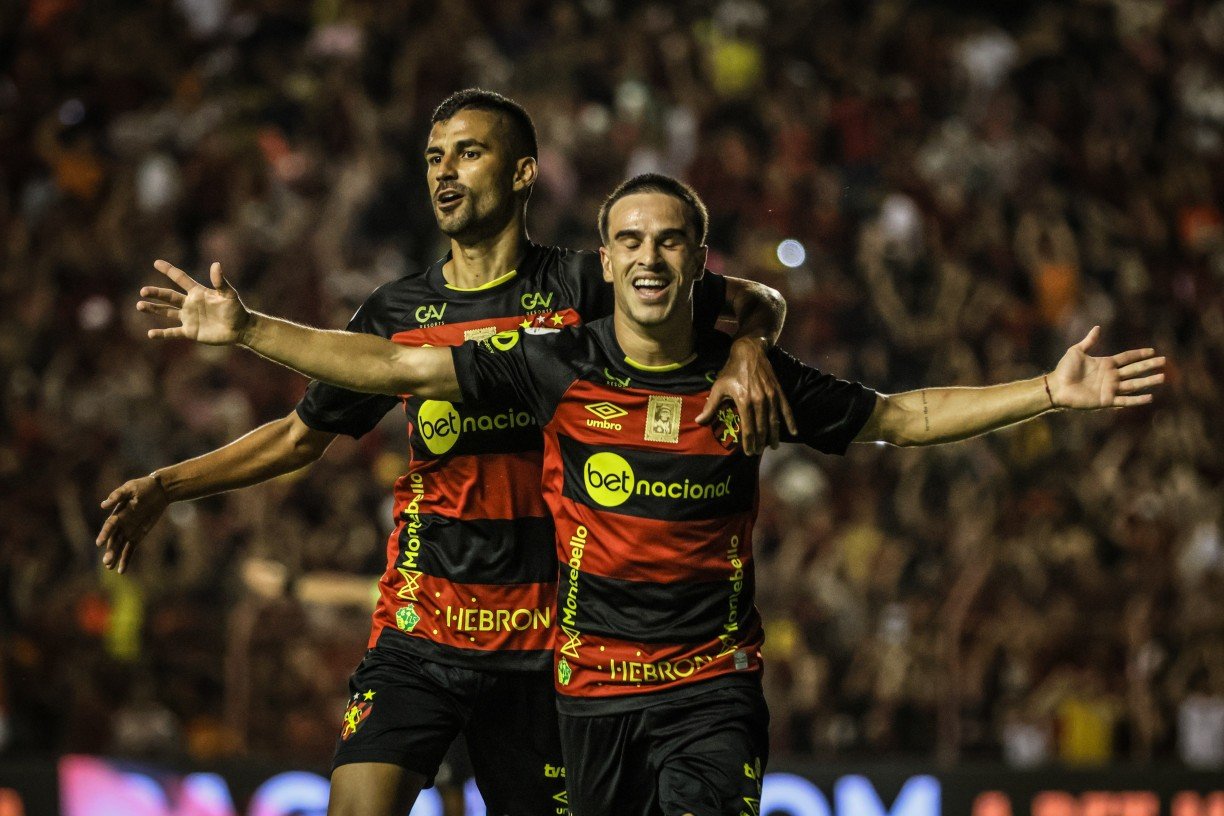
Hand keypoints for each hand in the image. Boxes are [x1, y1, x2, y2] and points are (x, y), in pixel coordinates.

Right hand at [96, 475, 168, 573]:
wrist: (159, 489)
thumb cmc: (143, 486)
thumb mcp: (131, 488)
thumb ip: (117, 495)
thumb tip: (103, 505)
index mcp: (118, 513)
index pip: (110, 525)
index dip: (105, 533)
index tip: (99, 543)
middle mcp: (121, 524)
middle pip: (113, 539)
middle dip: (110, 550)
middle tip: (106, 562)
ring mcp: (128, 531)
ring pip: (119, 546)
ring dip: (114, 556)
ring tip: (109, 567)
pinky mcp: (137, 536)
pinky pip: (130, 550)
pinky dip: (125, 559)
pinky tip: (121, 570)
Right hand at [138, 260, 250, 344]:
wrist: (240, 329)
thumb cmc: (236, 310)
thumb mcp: (229, 294)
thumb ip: (220, 282)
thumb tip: (216, 264)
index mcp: (198, 292)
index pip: (181, 278)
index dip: (169, 270)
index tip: (156, 263)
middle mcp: (190, 304)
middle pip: (169, 296)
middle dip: (156, 293)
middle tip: (143, 291)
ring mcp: (189, 318)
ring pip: (166, 312)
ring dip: (153, 309)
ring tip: (140, 305)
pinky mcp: (190, 331)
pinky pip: (173, 332)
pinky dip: (162, 334)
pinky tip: (150, 334)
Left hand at [695, 337, 797, 454]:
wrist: (749, 352)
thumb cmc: (731, 370)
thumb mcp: (718, 387)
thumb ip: (710, 406)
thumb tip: (699, 421)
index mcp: (744, 401)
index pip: (748, 429)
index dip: (749, 443)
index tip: (749, 452)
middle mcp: (759, 400)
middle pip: (762, 428)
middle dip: (760, 442)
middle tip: (758, 452)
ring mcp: (771, 396)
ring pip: (774, 421)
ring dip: (774, 436)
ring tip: (772, 447)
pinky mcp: (778, 391)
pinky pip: (786, 409)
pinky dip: (790, 421)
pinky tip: (793, 432)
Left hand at [1048, 326, 1164, 408]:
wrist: (1056, 387)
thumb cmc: (1063, 370)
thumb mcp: (1076, 351)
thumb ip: (1089, 341)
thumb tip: (1097, 327)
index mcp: (1106, 364)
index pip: (1127, 358)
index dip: (1139, 354)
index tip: (1153, 351)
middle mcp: (1111, 376)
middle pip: (1135, 370)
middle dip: (1149, 365)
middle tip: (1164, 361)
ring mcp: (1110, 388)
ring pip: (1134, 384)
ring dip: (1148, 381)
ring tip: (1162, 377)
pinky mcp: (1106, 400)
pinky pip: (1125, 400)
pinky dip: (1137, 400)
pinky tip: (1150, 397)